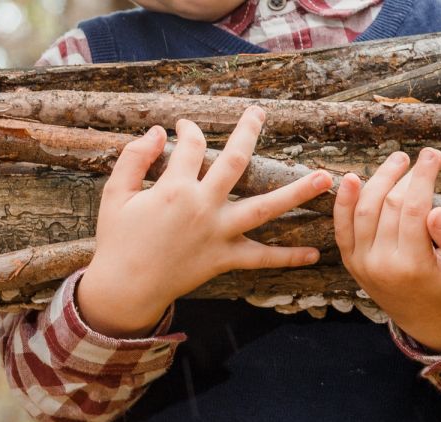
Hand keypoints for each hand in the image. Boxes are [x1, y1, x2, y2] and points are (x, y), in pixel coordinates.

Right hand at [76, 106, 332, 337]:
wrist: (125, 288)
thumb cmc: (117, 240)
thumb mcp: (115, 195)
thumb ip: (134, 159)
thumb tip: (155, 132)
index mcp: (174, 188)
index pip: (190, 146)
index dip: (188, 130)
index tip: (184, 126)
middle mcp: (203, 206)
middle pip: (235, 161)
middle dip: (248, 133)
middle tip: (260, 114)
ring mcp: (217, 233)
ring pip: (264, 208)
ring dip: (296, 192)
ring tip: (325, 178)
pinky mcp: (223, 259)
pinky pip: (261, 258)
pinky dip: (287, 257)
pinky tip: (313, 253)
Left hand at [333, 148, 440, 353]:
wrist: (425, 318)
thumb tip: (437, 211)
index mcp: (413, 265)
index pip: (414, 209)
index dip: (423, 177)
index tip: (434, 155)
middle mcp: (381, 264)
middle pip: (389, 206)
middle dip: (405, 176)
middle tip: (422, 156)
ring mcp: (361, 262)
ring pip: (363, 210)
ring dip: (378, 179)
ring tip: (398, 160)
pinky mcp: (351, 261)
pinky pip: (342, 227)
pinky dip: (343, 202)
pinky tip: (350, 178)